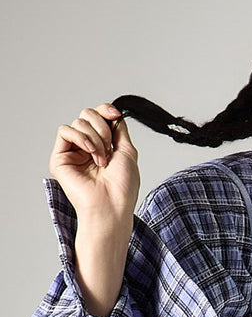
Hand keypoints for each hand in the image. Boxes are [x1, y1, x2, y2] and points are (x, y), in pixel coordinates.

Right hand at [48, 102, 139, 227]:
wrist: (111, 206)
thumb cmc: (122, 187)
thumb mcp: (127, 151)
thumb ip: (119, 130)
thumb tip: (113, 114)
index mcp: (102, 147)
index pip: (98, 118)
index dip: (105, 111)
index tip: (114, 114)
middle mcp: (86, 148)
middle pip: (87, 115)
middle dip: (101, 127)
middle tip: (108, 148)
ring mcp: (72, 153)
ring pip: (78, 122)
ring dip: (95, 138)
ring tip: (101, 159)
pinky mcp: (59, 158)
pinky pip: (65, 131)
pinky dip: (80, 137)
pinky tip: (90, 152)